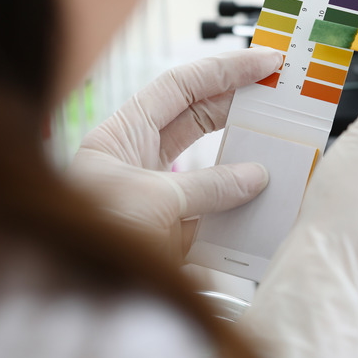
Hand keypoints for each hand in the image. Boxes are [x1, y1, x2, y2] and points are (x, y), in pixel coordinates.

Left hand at [68, 49, 282, 256]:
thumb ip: (207, 187)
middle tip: (282, 98)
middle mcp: (139, 159)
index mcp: (122, 135)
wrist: (73, 295)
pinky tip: (265, 209)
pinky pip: (210, 217)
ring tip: (283, 151)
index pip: (179, 87)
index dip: (223, 70)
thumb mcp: (151, 200)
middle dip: (239, 107)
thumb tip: (256, 176)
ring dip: (244, 165)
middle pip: (198, 119)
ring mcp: (157, 197)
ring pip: (209, 170)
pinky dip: (238, 214)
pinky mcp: (168, 235)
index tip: (265, 61)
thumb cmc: (92, 235)